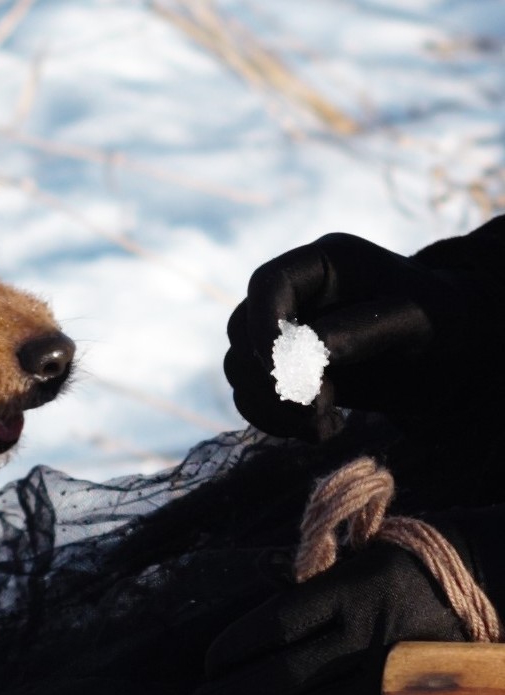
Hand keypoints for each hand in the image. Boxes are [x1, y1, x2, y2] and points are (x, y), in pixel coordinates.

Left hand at [193, 505, 504, 694]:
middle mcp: (369, 636)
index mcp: (352, 588)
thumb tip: (241, 638)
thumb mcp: (350, 561)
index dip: (232, 650)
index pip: (273, 626)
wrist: (482, 591)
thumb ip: (302, 592)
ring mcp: (388, 680)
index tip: (209, 664)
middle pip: (281, 676)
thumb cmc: (397, 569)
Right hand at [223, 222, 504, 440]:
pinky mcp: (286, 373)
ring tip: (327, 423)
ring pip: (240, 371)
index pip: (267, 284)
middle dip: (273, 378)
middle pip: (242, 332)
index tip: (281, 368)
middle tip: (317, 407)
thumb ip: (362, 330)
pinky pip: (252, 399)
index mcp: (323, 264)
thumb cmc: (442, 325)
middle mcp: (295, 297)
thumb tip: (306, 355)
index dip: (263, 324)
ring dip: (274, 408)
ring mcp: (285, 336)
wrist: (454, 358)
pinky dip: (277, 422)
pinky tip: (325, 429)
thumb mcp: (416, 320)